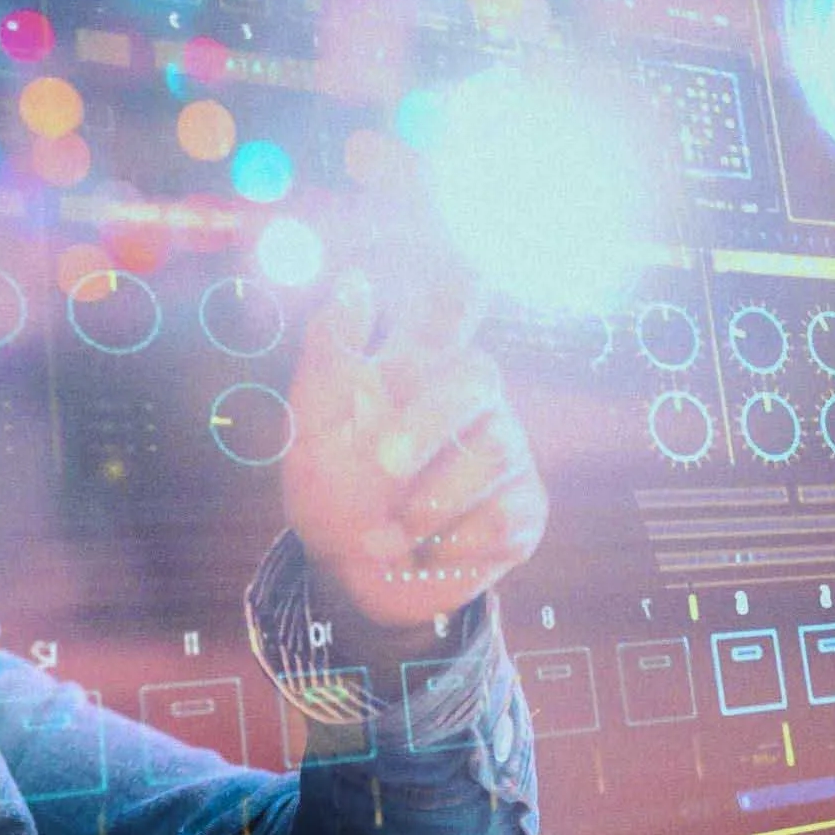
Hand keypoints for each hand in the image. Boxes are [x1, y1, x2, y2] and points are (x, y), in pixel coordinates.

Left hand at [281, 269, 547, 631]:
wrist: (352, 580)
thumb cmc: (331, 490)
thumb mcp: (311, 427)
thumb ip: (330, 355)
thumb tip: (353, 280)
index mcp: (415, 366)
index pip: (454, 302)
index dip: (469, 277)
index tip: (475, 255)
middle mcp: (468, 399)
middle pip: (478, 374)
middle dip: (429, 422)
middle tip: (383, 465)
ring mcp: (503, 450)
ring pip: (493, 451)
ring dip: (426, 503)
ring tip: (385, 533)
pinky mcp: (522, 507)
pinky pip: (505, 514)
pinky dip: (452, 544)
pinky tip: (427, 552)